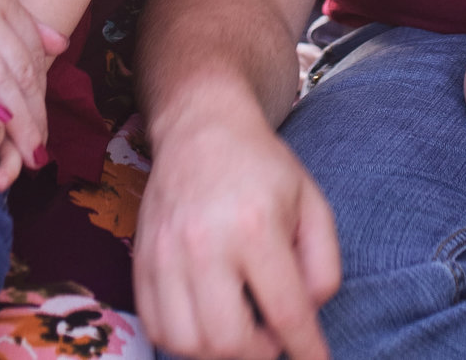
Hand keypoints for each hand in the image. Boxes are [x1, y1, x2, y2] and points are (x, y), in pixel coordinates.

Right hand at [134, 104, 340, 359]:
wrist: (201, 128)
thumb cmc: (263, 168)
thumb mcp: (313, 204)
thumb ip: (323, 266)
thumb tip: (307, 318)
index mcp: (255, 227)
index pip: (286, 313)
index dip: (306, 350)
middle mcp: (205, 244)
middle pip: (229, 342)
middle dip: (259, 354)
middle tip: (273, 333)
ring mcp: (165, 255)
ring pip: (188, 344)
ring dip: (220, 352)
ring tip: (240, 327)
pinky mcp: (141, 261)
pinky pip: (156, 328)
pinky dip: (184, 341)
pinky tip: (207, 320)